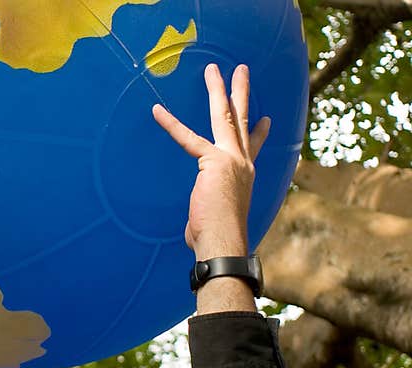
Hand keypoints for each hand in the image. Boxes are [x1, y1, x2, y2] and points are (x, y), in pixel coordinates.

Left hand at [152, 63, 269, 260]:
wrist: (222, 242)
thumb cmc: (216, 238)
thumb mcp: (215, 219)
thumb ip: (207, 213)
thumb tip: (196, 231)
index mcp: (244, 176)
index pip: (251, 148)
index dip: (257, 134)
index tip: (265, 120)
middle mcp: (242, 163)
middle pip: (241, 120)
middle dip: (241, 93)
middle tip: (240, 71)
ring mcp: (231, 159)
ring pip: (224, 116)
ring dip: (218, 90)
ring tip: (213, 70)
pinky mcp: (213, 161)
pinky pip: (188, 138)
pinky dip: (171, 124)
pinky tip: (157, 112)